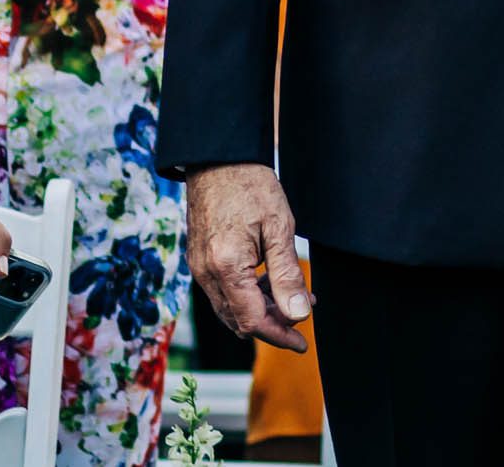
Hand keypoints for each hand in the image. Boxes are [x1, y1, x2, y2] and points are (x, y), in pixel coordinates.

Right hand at [187, 163, 311, 351]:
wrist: (218, 161)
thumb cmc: (251, 188)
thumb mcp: (279, 228)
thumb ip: (287, 274)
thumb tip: (299, 314)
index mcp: (226, 267)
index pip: (251, 320)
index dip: (278, 335)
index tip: (302, 342)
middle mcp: (206, 273)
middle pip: (238, 320)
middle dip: (272, 325)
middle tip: (303, 321)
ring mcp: (200, 268)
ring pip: (230, 308)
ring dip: (261, 310)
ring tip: (295, 299)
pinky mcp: (200, 260)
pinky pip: (223, 291)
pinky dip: (247, 295)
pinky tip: (271, 283)